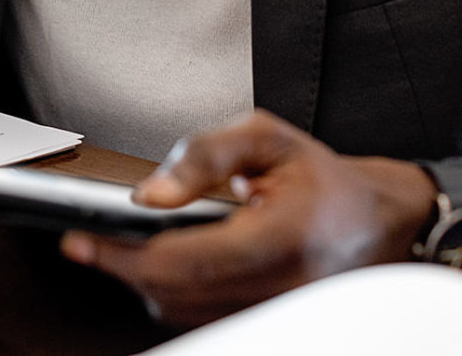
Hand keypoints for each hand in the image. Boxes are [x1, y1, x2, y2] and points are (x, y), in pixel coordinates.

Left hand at [60, 110, 437, 326]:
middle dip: (122, 267)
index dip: (125, 254)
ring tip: (119, 247)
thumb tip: (149, 195)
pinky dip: (172, 293)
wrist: (380, 221)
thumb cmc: (322, 176)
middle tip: (87, 240)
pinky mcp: (269, 324)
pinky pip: (203, 317)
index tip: (81, 239)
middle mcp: (284, 287)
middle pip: (177, 294)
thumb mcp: (266, 137)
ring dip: (144, 281)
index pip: (189, 261)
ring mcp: (277, 313)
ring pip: (185, 312)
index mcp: (286, 235)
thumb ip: (203, 156)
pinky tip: (158, 264)